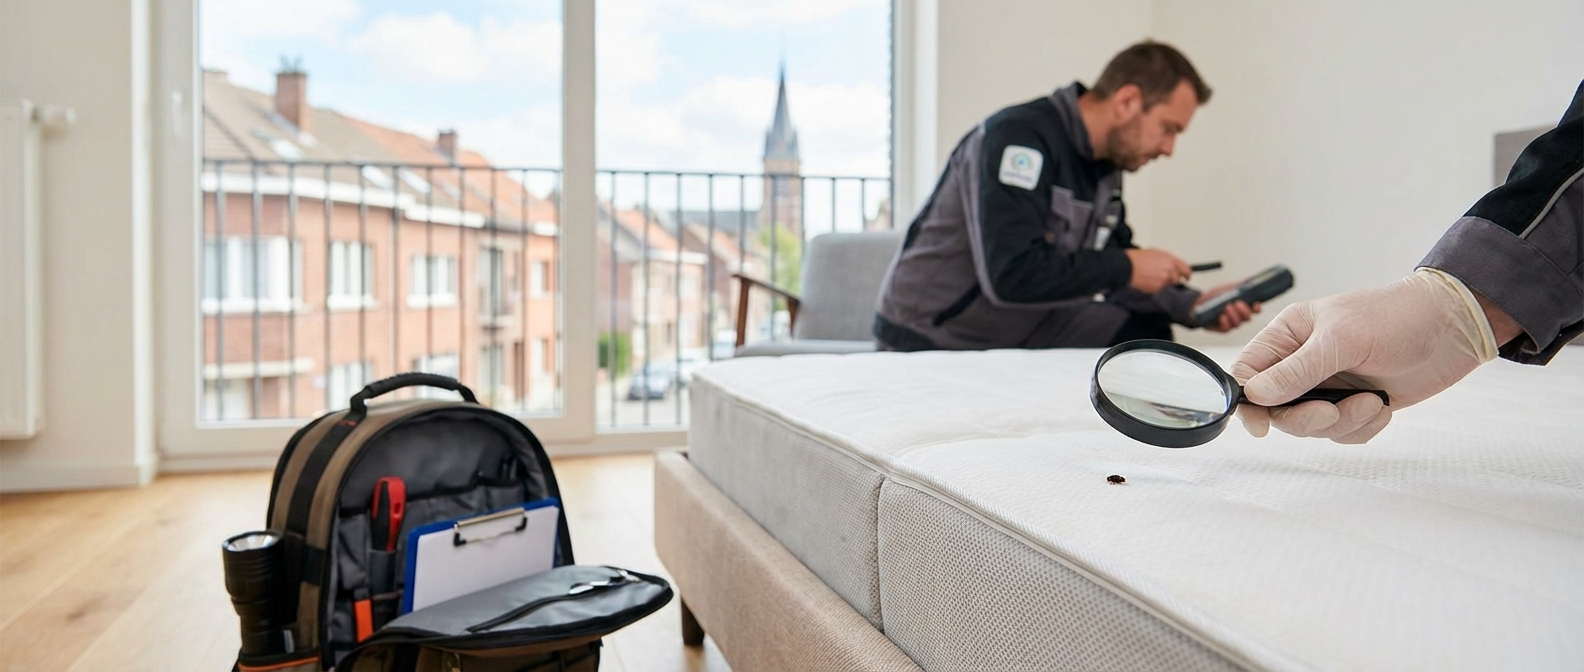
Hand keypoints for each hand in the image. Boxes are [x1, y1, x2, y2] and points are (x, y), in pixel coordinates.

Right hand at [1125, 248, 1191, 293]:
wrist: (1127, 267)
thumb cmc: (1137, 258)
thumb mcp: (1156, 253)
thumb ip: (1167, 260)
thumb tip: (1171, 265)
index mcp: (1170, 260)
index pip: (1186, 270)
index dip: (1187, 274)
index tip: (1187, 276)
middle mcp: (1169, 270)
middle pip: (1177, 279)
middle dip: (1171, 279)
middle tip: (1162, 276)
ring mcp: (1164, 280)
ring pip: (1167, 285)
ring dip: (1162, 283)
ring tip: (1150, 276)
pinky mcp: (1157, 289)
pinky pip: (1159, 289)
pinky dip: (1154, 287)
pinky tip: (1146, 280)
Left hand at [1194, 282, 1260, 331]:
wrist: (1201, 301)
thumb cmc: (1218, 295)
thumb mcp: (1230, 288)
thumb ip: (1241, 285)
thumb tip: (1253, 279)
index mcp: (1245, 306)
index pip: (1255, 310)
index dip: (1257, 308)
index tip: (1255, 304)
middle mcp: (1239, 316)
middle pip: (1248, 318)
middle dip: (1244, 311)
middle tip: (1237, 303)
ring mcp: (1231, 323)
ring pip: (1238, 324)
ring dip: (1234, 315)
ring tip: (1227, 307)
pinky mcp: (1221, 328)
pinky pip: (1226, 328)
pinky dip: (1225, 322)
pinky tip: (1222, 316)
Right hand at [1229, 268, 1497, 443]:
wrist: (1452, 329)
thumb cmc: (1396, 318)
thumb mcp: (1341, 339)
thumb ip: (1296, 370)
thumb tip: (1254, 396)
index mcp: (1289, 336)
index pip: (1248, 373)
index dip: (1249, 402)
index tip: (1262, 425)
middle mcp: (1303, 363)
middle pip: (1276, 409)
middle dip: (1305, 418)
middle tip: (1331, 411)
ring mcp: (1329, 385)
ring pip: (1310, 426)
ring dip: (1342, 422)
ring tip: (1372, 401)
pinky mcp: (1355, 404)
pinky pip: (1342, 433)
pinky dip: (1363, 426)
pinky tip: (1383, 406)